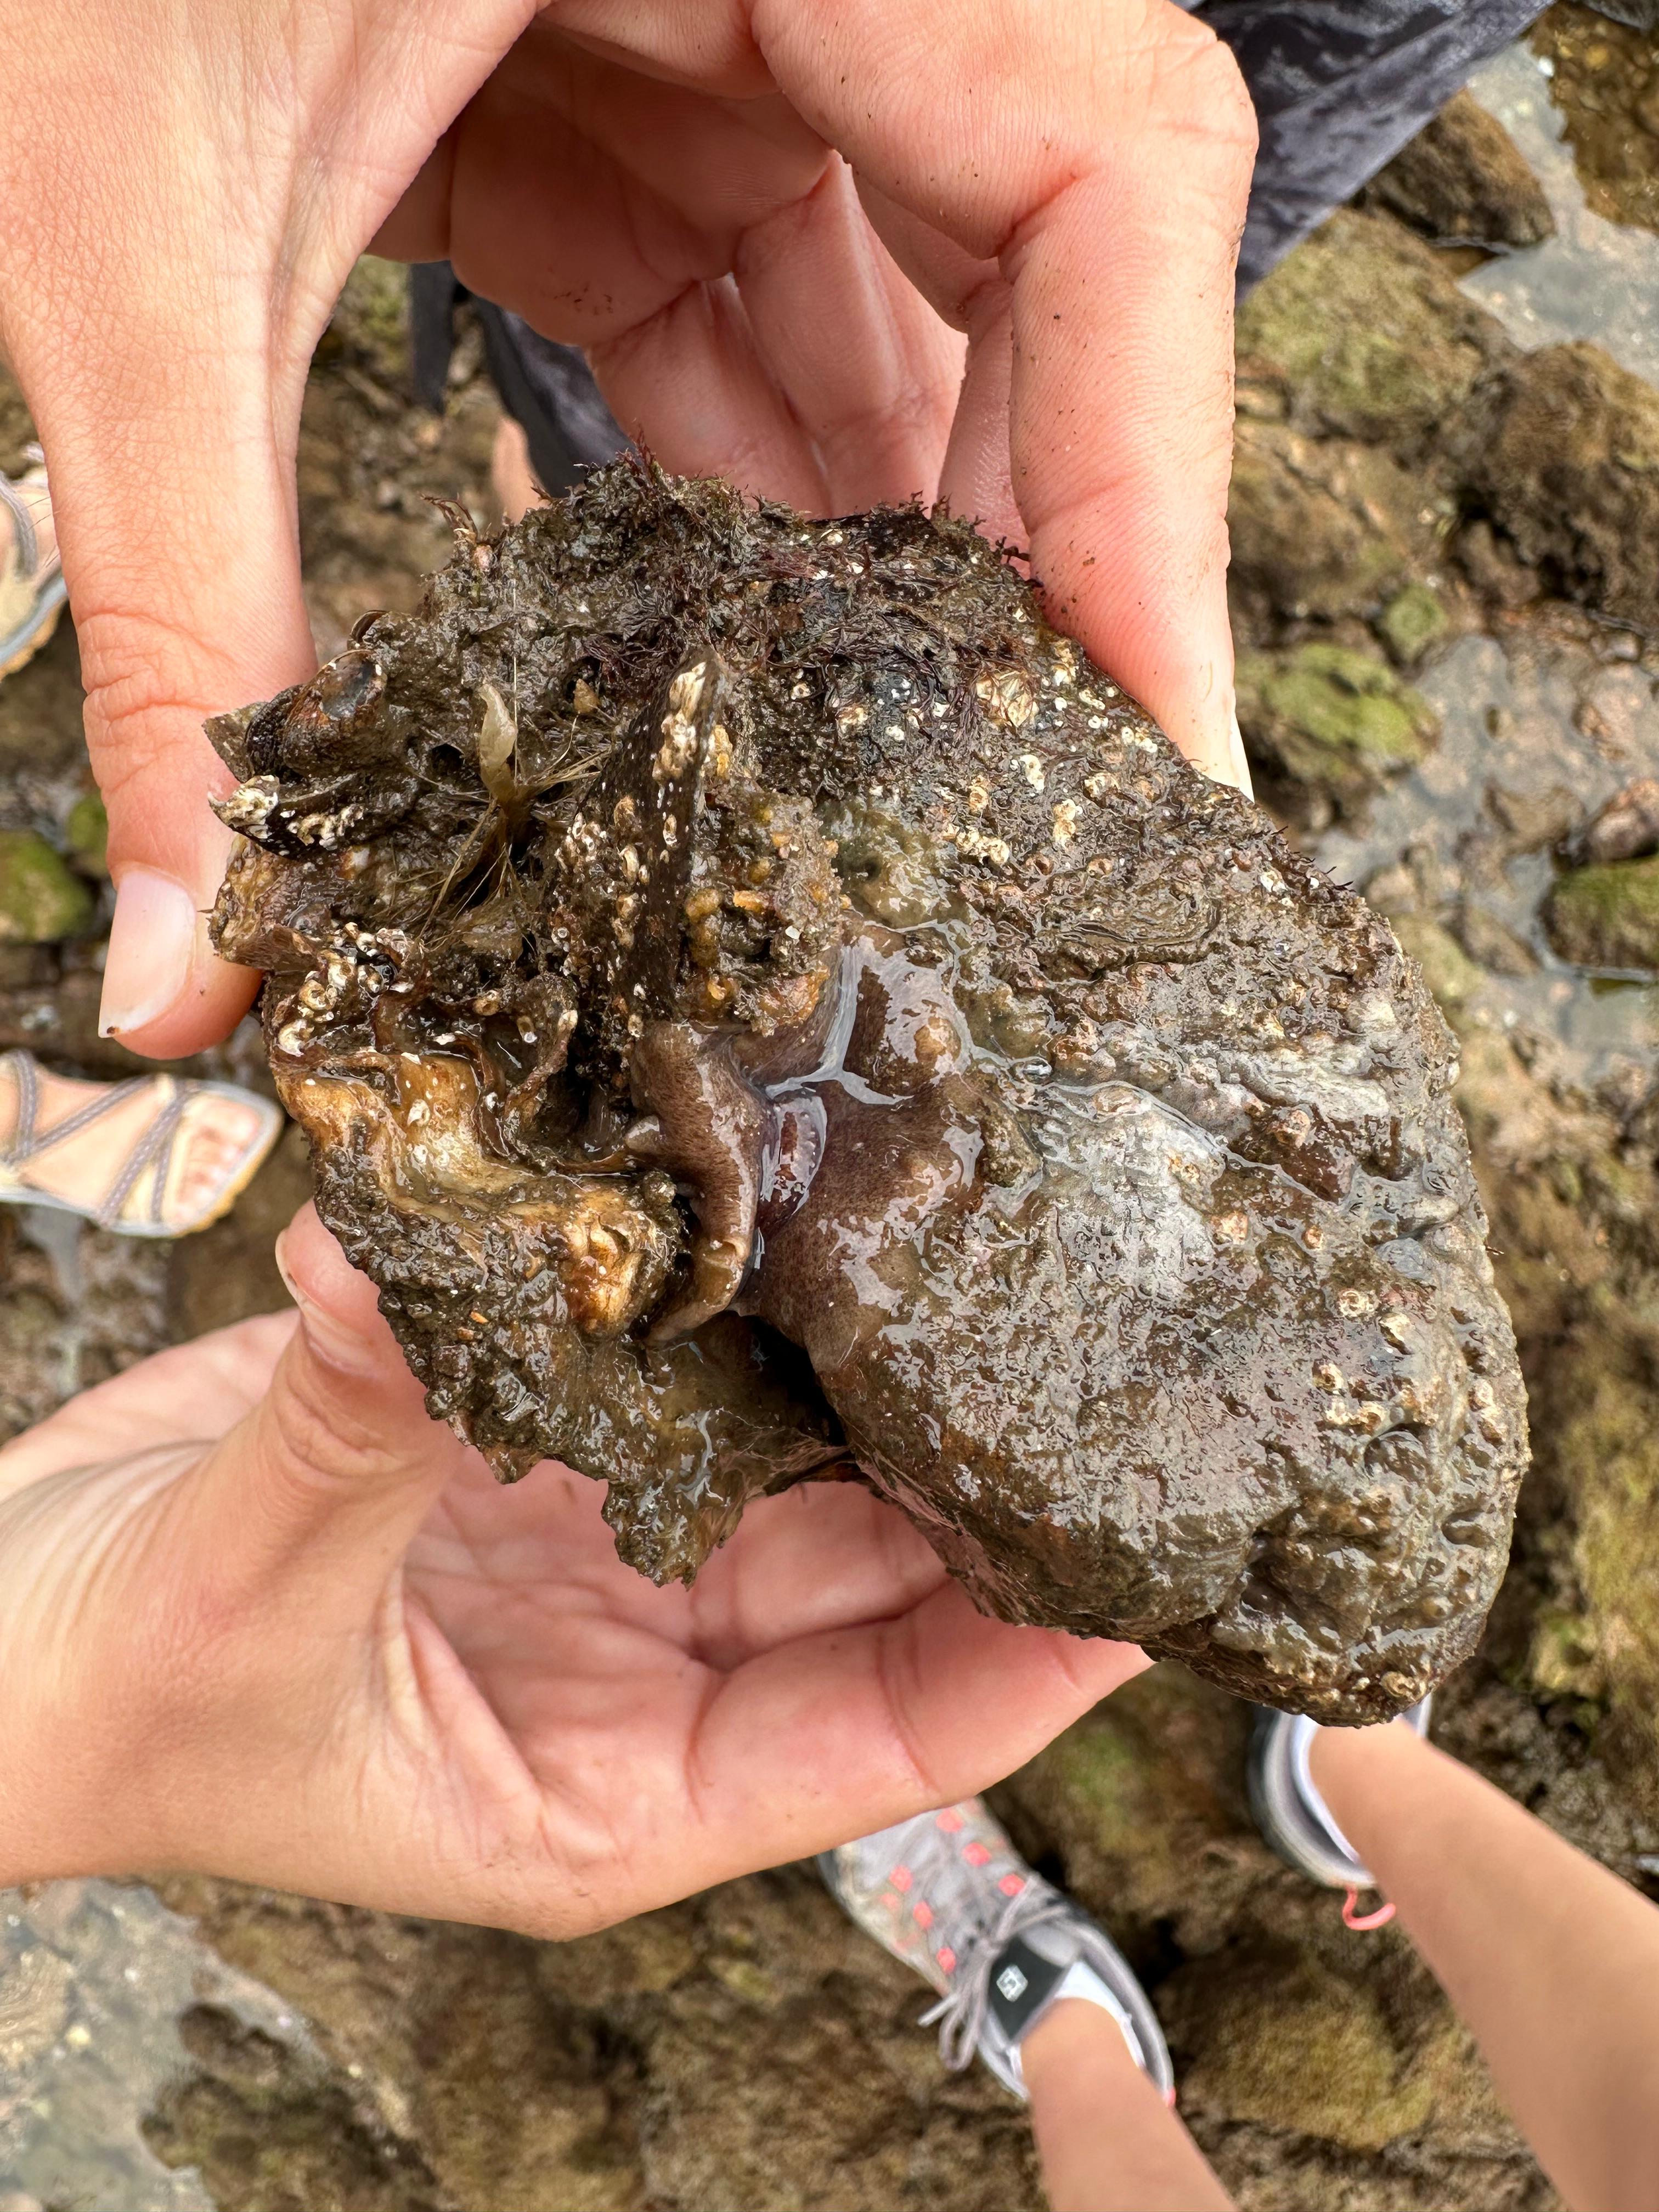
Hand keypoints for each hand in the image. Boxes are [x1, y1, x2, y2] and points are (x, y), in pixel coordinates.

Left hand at [0, 0, 1254, 1059]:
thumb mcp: (129, 233)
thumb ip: (186, 597)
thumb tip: (181, 978)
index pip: (1106, 168)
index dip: (1156, 472)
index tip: (1157, 733)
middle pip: (1044, 273)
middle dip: (1030, 555)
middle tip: (1014, 807)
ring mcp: (726, 38)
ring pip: (902, 319)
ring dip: (877, 562)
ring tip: (864, 790)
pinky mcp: (633, 118)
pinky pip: (758, 318)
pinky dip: (746, 499)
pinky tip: (711, 663)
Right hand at [0, 1206, 1143, 1922]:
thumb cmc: (99, 1698)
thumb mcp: (247, 1595)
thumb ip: (364, 1432)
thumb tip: (436, 1267)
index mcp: (616, 1794)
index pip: (892, 1739)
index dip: (1038, 1655)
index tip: (1161, 1557)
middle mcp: (636, 1674)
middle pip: (873, 1576)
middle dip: (984, 1469)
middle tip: (1106, 1332)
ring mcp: (588, 1551)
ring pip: (787, 1459)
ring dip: (860, 1363)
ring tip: (972, 1233)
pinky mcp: (523, 1443)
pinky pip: (663, 1365)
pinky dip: (712, 1294)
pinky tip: (772, 1193)